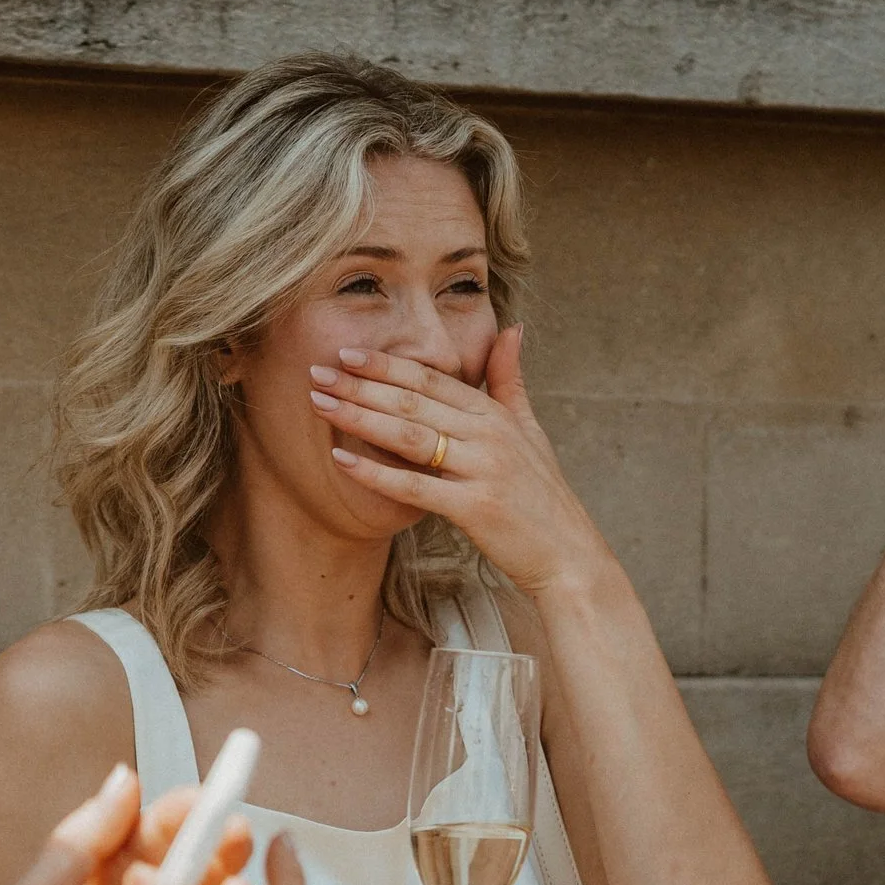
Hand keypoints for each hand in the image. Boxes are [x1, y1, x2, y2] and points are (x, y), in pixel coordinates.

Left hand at [306, 328, 613, 596]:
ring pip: (409, 435)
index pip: (433, 380)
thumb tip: (512, 328)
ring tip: (318, 403)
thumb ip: (511, 380)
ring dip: (359, 417)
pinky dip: (376, 473)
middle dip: (360, 384)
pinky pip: (415, 486)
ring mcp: (482, 470)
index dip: (388, 364)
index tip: (348, 352)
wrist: (568, 555)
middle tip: (316, 371)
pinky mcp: (475, 508)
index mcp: (495, 414)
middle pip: (413, 401)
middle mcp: (489, 435)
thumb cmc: (542, 495)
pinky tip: (341, 460)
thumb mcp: (531, 430)